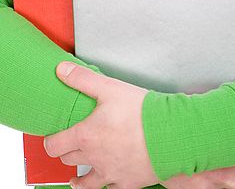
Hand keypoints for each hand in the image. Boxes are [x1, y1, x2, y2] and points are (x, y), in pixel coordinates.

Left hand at [43, 62, 159, 188]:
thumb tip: (61, 70)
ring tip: (77, 177)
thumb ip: (83, 79)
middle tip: (70, 145)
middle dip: (67, 152)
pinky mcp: (126, 182)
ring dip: (79, 178)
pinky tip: (107, 181)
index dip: (51, 140)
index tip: (54, 136)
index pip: (54, 145)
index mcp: (86, 136)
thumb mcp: (110, 88)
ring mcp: (110, 173)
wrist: (170, 134)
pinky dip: (106, 184)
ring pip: (85, 183)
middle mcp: (94, 158)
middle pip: (68, 160)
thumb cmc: (142, 111)